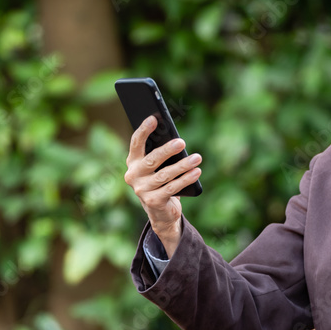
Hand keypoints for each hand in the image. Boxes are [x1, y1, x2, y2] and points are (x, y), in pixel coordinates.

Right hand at [124, 115, 202, 257]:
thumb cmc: (161, 181)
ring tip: (197, 157)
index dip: (144, 130)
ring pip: (165, 174)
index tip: (154, 118)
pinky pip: (172, 187)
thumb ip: (161, 154)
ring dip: (183, 165)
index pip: (136, 143)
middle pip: (152, 159)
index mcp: (133, 161)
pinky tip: (197, 171)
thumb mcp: (159, 166)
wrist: (160, 211)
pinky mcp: (153, 201)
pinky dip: (186, 179)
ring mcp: (142, 189)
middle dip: (167, 150)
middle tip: (182, 142)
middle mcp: (133, 175)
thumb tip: (177, 141)